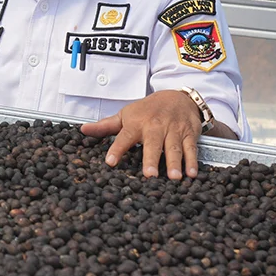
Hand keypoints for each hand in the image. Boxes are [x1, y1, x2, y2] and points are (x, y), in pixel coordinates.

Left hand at [81, 90, 203, 179]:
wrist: (177, 97)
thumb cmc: (148, 110)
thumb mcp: (126, 115)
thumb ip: (106, 126)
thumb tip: (83, 130)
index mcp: (136, 123)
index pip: (125, 136)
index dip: (117, 149)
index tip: (110, 162)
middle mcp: (155, 126)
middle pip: (152, 143)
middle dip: (151, 158)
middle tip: (149, 175)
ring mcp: (173, 130)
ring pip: (173, 147)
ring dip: (174, 162)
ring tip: (173, 177)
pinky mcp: (189, 134)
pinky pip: (191, 148)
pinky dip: (192, 160)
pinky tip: (192, 173)